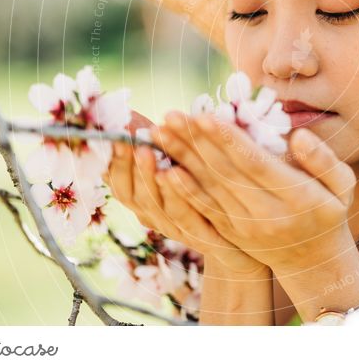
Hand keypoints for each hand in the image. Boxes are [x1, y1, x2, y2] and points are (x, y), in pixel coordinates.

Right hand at [102, 110, 265, 275]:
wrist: (246, 246)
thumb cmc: (209, 197)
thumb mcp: (183, 168)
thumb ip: (161, 148)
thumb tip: (130, 114)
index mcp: (148, 202)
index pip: (119, 183)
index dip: (113, 161)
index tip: (111, 134)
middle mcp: (157, 219)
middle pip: (132, 195)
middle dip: (127, 165)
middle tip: (125, 138)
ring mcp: (178, 231)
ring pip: (157, 204)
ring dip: (149, 176)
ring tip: (145, 151)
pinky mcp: (204, 239)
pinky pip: (187, 216)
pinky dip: (179, 193)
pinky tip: (175, 172)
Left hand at [149, 111, 357, 274]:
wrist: (313, 262)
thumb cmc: (328, 211)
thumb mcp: (342, 185)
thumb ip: (324, 159)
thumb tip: (298, 136)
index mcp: (296, 198)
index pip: (255, 164)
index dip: (228, 140)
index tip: (204, 115)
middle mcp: (266, 215)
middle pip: (224, 174)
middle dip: (195, 143)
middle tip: (171, 115)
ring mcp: (244, 227)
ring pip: (208, 189)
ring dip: (181, 160)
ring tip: (159, 132)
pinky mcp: (230, 233)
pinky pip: (202, 209)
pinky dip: (181, 190)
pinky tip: (162, 169)